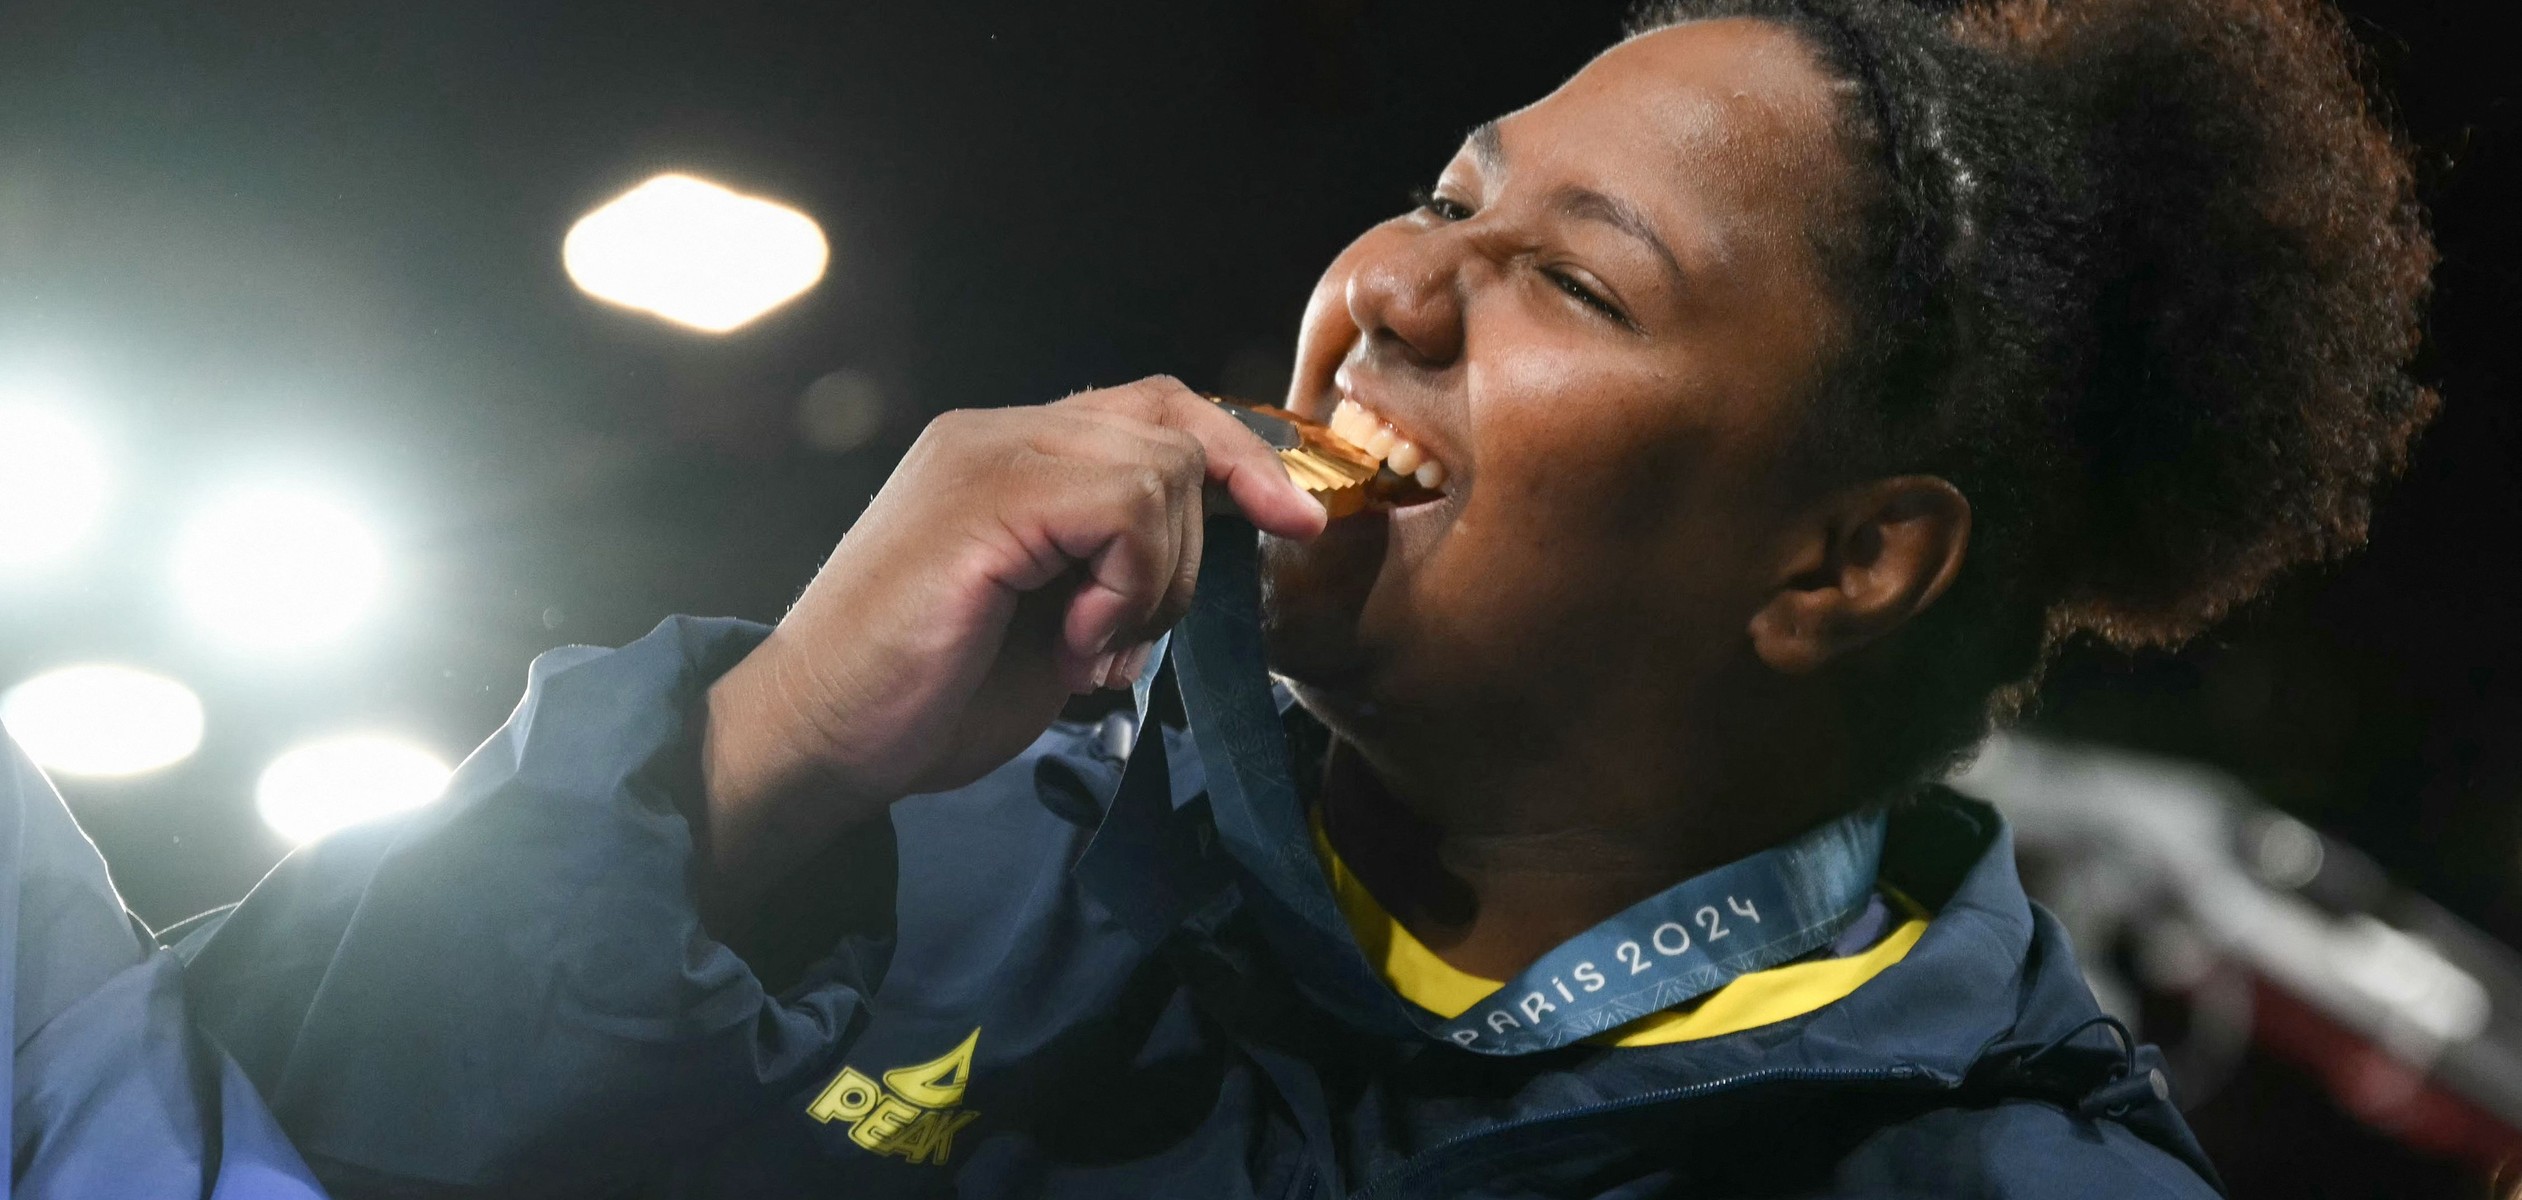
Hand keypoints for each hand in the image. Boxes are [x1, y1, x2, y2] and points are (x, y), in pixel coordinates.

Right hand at [696, 376, 1324, 915]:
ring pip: (1159, 469)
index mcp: (1009, 451)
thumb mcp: (1052, 616)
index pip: (1156, 409)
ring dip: (1152, 581)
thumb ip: (1113, 562)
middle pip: (1174, 430)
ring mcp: (985, 454)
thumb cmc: (926, 694)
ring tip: (1085, 647)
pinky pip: (1123, 506)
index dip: (1238, 456)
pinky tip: (1074, 646)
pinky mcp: (984, 497)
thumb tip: (1203, 547)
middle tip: (1127, 636)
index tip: (1296, 522)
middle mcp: (996, 431)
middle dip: (1192, 548)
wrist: (820, 738)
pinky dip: (1125, 587)